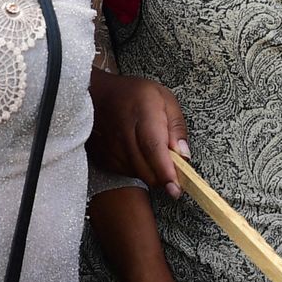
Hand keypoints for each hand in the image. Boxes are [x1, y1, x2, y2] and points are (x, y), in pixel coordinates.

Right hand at [88, 71, 189, 197]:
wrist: (97, 93)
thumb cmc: (134, 95)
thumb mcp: (165, 99)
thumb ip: (177, 127)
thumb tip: (184, 156)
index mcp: (144, 113)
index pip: (154, 148)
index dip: (165, 171)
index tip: (175, 188)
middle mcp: (124, 133)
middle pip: (146, 168)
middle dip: (163, 176)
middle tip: (173, 168)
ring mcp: (110, 147)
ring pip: (137, 174)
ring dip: (150, 171)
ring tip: (152, 151)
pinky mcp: (102, 157)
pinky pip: (125, 173)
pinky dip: (136, 169)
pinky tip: (137, 153)